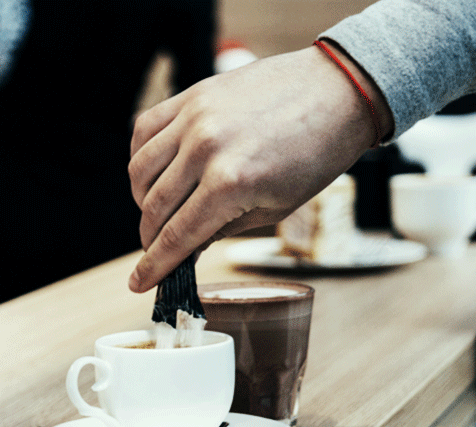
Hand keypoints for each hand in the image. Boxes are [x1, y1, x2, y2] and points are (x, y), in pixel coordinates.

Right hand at [127, 43, 392, 292]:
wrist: (336, 93)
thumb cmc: (316, 155)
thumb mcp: (276, 207)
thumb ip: (224, 227)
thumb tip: (189, 245)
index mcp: (231, 184)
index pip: (177, 236)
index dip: (154, 266)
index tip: (140, 284)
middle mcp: (205, 149)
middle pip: (154, 208)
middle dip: (150, 239)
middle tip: (156, 251)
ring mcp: (194, 117)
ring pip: (140, 170)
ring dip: (142, 200)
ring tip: (157, 212)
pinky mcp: (193, 95)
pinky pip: (145, 129)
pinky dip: (141, 156)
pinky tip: (155, 172)